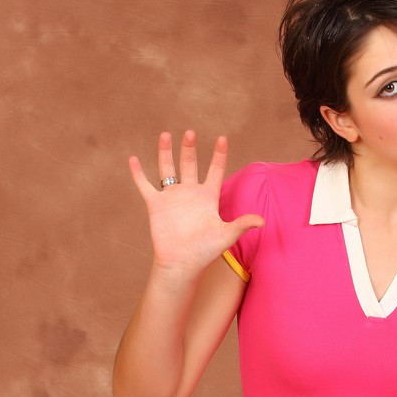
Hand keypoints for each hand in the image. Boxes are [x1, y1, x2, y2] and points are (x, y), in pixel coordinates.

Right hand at [127, 130, 263, 274]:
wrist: (181, 264)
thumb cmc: (205, 252)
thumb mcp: (225, 235)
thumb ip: (241, 224)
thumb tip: (263, 221)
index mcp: (208, 197)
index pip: (215, 171)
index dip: (219, 155)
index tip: (222, 138)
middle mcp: (190, 193)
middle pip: (190, 164)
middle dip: (189, 148)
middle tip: (190, 133)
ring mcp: (172, 197)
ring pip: (168, 168)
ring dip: (166, 152)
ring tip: (166, 134)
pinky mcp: (156, 205)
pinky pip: (145, 185)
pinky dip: (138, 173)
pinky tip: (133, 159)